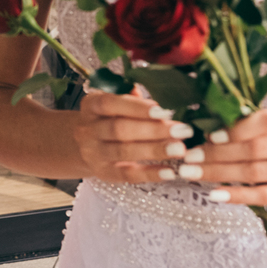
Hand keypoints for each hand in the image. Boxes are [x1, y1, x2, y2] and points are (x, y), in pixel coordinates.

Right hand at [74, 92, 195, 182]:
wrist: (84, 145)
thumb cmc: (108, 118)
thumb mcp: (113, 103)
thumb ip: (131, 97)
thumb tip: (159, 92)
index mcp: (91, 105)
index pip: (111, 104)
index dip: (138, 108)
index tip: (165, 111)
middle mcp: (88, 129)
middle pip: (120, 130)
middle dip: (153, 130)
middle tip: (182, 131)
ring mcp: (94, 153)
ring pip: (124, 152)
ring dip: (155, 150)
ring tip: (180, 149)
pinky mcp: (104, 173)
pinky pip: (127, 175)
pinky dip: (149, 174)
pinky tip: (170, 172)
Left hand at [189, 107, 266, 208]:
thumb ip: (246, 122)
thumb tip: (204, 125)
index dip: (237, 129)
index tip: (209, 136)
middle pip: (254, 149)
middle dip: (216, 153)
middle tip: (189, 157)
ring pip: (254, 172)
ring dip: (218, 173)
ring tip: (191, 172)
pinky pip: (263, 196)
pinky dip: (236, 195)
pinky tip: (214, 194)